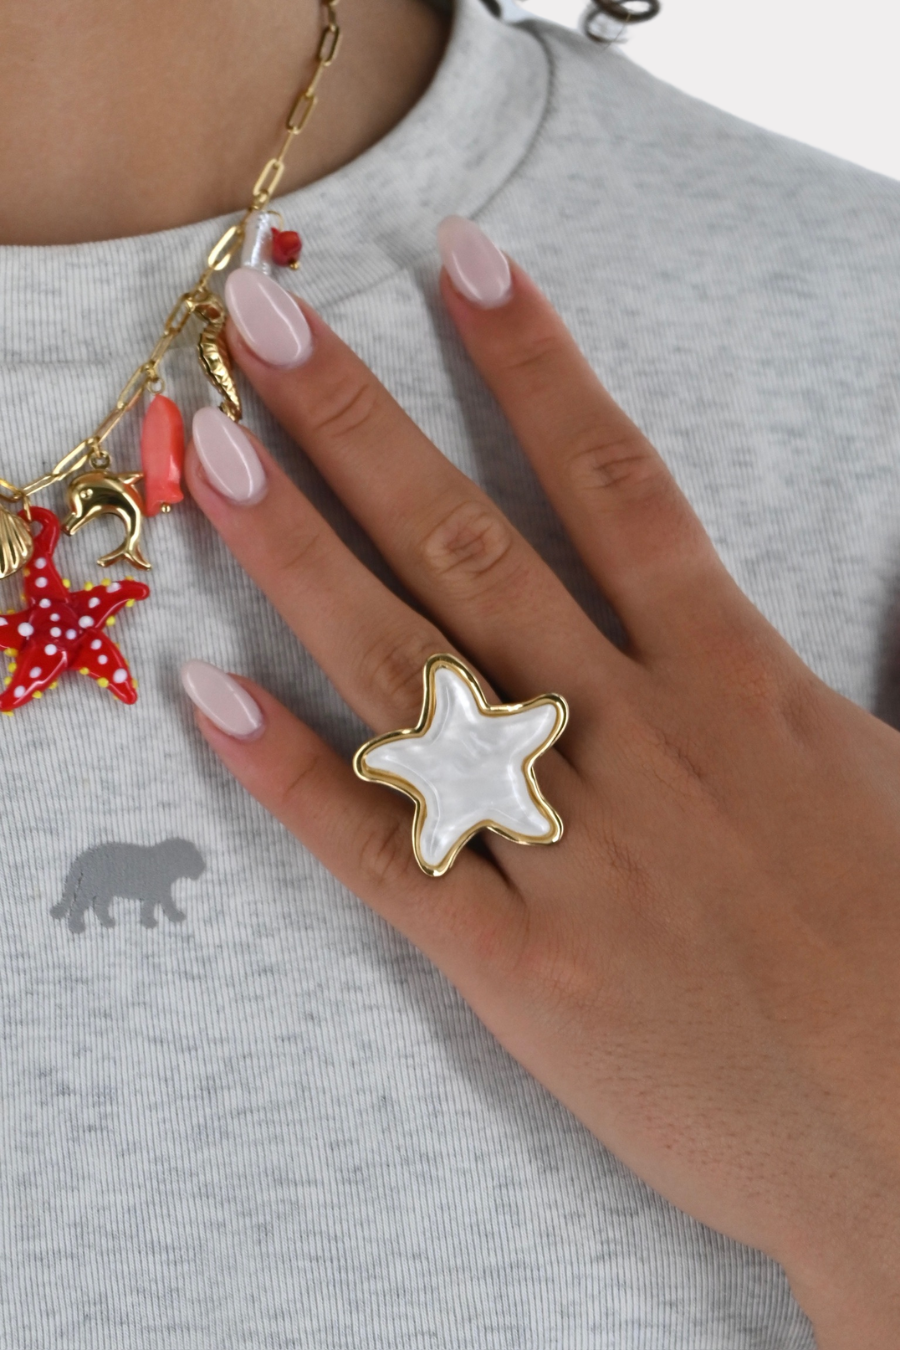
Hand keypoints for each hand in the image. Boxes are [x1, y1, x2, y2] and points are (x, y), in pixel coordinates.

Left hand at [182, 228, 899, 1347]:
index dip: (534, 363)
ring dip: (306, 561)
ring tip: (218, 458)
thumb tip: (730, 585)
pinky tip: (212, 695)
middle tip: (264, 325)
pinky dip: (297, 776)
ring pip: (415, 680)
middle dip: (367, 428)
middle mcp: (640, 747)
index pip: (617, 485)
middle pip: (478, 553)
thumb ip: (773, 671)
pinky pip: (390, 858)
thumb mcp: (867, 765)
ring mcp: (574, 856)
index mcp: (739, 688)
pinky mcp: (522, 972)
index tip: (461, 260)